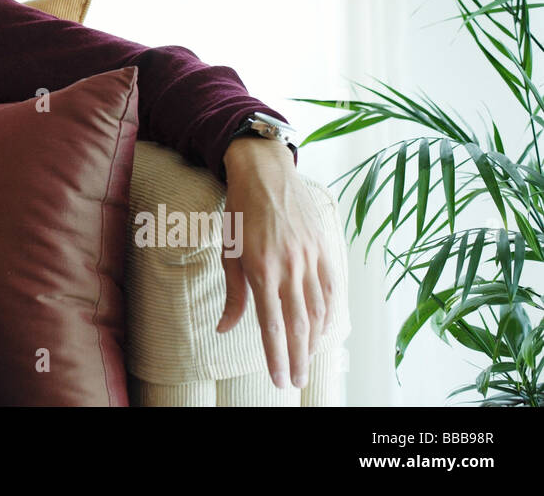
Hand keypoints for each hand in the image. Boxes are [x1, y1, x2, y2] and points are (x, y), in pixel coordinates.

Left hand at [216, 136, 335, 389]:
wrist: (265, 172)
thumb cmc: (240, 212)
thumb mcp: (228, 251)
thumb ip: (233, 294)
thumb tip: (224, 329)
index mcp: (261, 269)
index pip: (271, 325)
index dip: (276, 356)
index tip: (280, 380)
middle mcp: (288, 267)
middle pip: (298, 325)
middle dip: (298, 358)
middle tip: (298, 382)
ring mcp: (309, 258)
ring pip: (318, 310)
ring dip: (314, 341)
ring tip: (307, 361)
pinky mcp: (323, 248)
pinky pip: (331, 289)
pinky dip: (330, 313)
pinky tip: (324, 330)